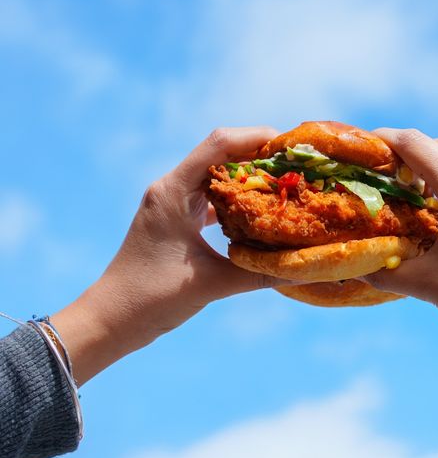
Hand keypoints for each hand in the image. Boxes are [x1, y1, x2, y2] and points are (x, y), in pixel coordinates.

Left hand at [51, 127, 279, 384]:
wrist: (110, 320)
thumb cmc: (151, 298)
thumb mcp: (212, 284)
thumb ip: (260, 274)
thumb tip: (307, 269)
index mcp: (173, 191)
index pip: (219, 144)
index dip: (256, 137)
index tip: (290, 147)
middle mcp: (172, 189)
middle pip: (221, 154)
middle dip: (260, 157)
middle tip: (297, 169)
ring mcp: (173, 204)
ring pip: (217, 176)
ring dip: (250, 179)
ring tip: (285, 187)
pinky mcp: (176, 220)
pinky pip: (212, 199)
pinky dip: (237, 201)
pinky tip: (261, 214)